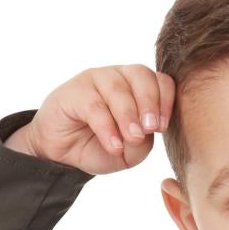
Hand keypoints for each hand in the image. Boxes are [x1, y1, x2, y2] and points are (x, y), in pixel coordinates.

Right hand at [8, 66, 174, 175]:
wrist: (63, 155)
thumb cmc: (100, 147)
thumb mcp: (130, 154)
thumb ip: (144, 143)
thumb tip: (146, 131)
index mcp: (138, 87)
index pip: (160, 80)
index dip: (166, 100)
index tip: (162, 127)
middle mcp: (119, 77)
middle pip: (141, 75)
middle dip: (150, 102)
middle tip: (151, 129)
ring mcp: (96, 79)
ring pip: (118, 89)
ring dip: (128, 115)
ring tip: (132, 139)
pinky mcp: (75, 90)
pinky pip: (95, 105)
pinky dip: (107, 127)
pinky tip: (113, 145)